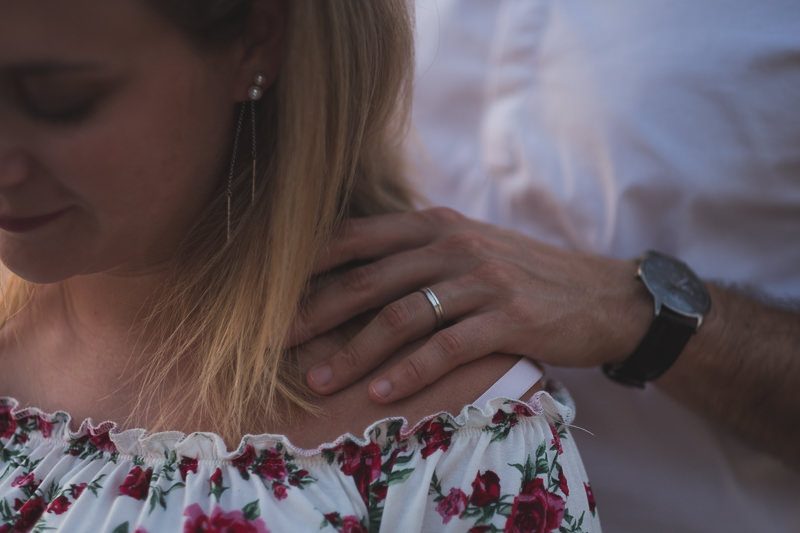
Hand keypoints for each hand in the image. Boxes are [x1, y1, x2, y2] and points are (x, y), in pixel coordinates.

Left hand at [293, 207, 651, 401]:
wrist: (603, 294)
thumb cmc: (525, 275)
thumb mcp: (471, 247)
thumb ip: (419, 251)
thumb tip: (357, 270)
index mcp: (437, 224)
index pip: (358, 236)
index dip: (310, 262)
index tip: (269, 291)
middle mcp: (454, 244)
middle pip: (368, 279)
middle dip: (315, 311)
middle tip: (273, 341)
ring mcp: (483, 280)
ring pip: (401, 315)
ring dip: (354, 351)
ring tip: (320, 379)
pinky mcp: (509, 318)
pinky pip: (448, 346)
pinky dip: (410, 370)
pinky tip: (382, 392)